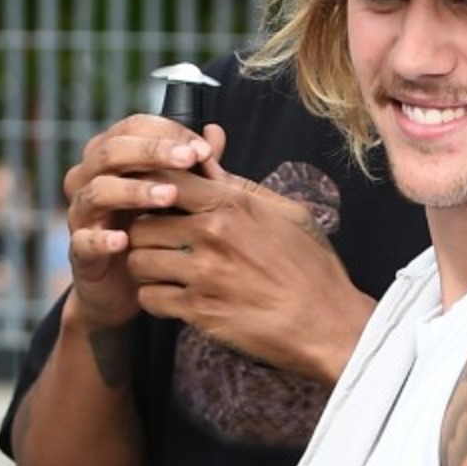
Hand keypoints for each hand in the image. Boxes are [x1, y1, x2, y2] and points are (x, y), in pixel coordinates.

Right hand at [61, 113, 215, 331]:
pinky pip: (84, 241)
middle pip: (112, 151)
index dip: (167, 132)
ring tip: (168, 197)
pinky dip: (102, 239)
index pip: (132, 128)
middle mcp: (89, 178)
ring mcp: (81, 214)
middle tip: (189, 159)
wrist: (124, 287)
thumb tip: (215, 134)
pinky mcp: (79, 251)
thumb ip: (191, 167)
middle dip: (152, 152)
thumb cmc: (151, 231)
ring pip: (98, 191)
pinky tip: (124, 241)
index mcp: (111, 157)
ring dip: (134, 191)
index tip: (203, 149)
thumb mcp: (175, 197)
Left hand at [125, 155, 373, 384]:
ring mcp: (203, 275)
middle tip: (157, 241)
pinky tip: (171, 297)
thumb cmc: (312, 267)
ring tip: (162, 269)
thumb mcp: (285, 212)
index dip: (152, 189)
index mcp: (232, 204)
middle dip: (144, 231)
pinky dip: (154, 299)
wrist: (327, 324)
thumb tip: (208, 141)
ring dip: (145, 265)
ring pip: (139, 260)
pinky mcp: (199, 312)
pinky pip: (151, 299)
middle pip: (142, 222)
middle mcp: (212, 235)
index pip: (165, 180)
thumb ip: (237, 181)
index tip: (155, 201)